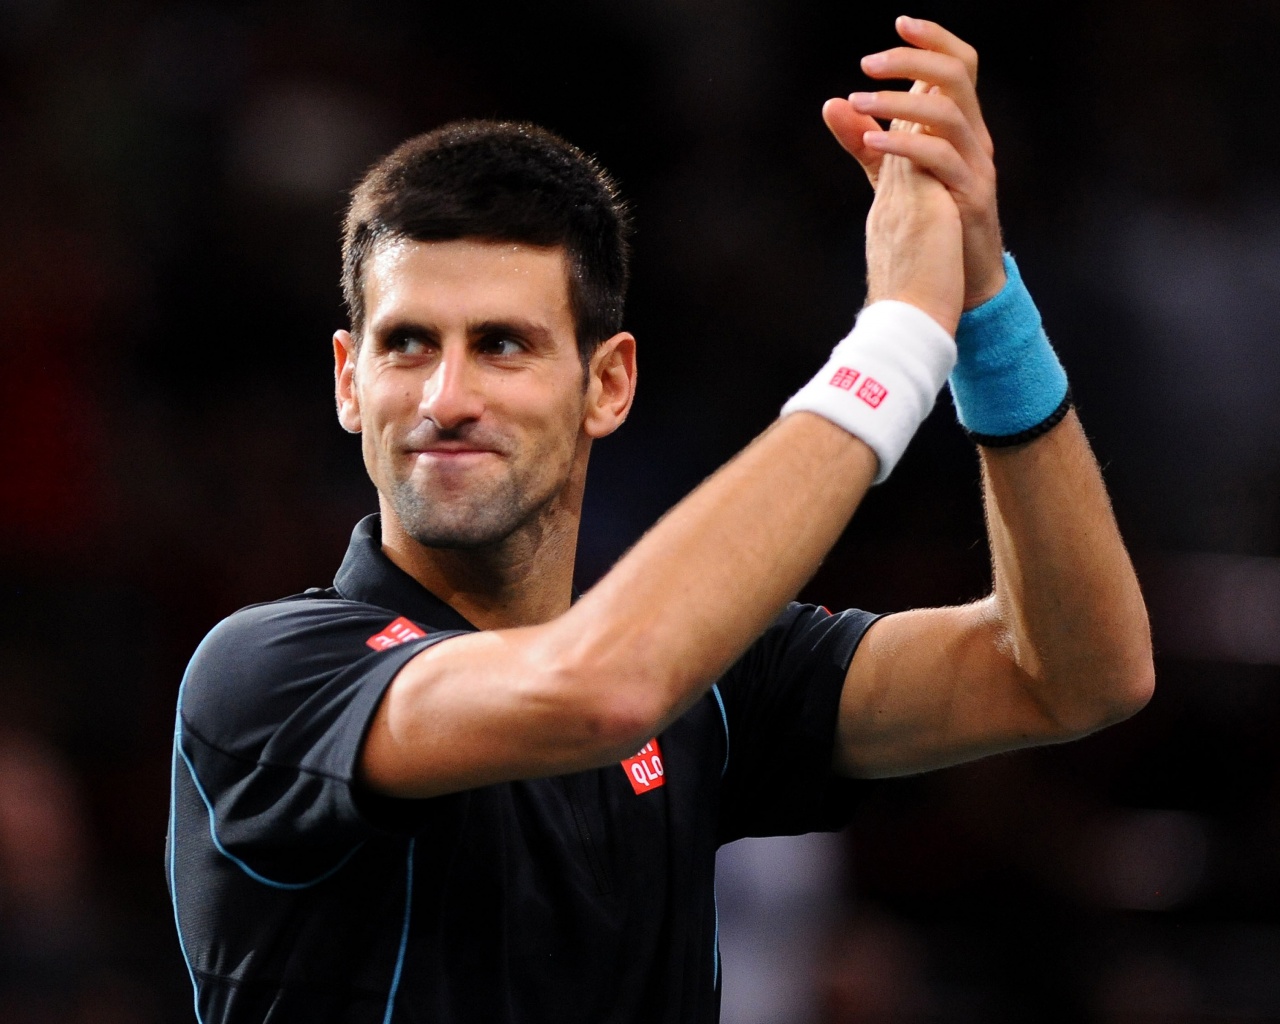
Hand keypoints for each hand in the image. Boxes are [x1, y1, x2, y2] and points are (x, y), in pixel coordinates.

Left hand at [823, 16, 1005, 308]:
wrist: (958, 279)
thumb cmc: (931, 222)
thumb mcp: (893, 174)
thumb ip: (865, 138)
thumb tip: (832, 103)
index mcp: (960, 126)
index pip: (959, 65)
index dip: (934, 39)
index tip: (899, 24)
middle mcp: (974, 137)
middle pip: (955, 76)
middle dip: (911, 61)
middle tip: (866, 64)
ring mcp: (977, 165)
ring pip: (948, 113)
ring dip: (897, 102)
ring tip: (857, 100)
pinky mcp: (972, 195)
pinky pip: (941, 159)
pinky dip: (903, 146)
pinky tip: (871, 144)